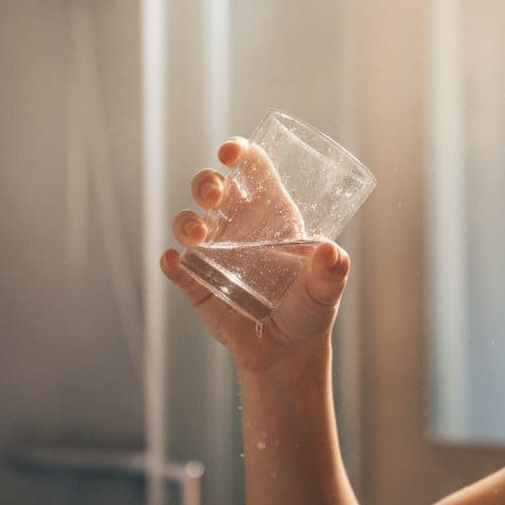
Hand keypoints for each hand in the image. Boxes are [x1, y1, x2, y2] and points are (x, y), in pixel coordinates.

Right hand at [160, 138, 350, 370]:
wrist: (286, 353)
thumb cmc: (309, 309)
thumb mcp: (326, 289)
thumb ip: (332, 272)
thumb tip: (332, 253)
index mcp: (269, 212)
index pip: (250, 168)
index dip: (237, 151)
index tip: (230, 153)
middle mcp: (237, 225)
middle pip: (210, 187)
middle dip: (205, 183)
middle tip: (214, 196)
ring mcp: (214, 253)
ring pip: (187, 221)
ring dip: (186, 221)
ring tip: (199, 236)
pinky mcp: (197, 283)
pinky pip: (178, 267)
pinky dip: (172, 262)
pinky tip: (175, 262)